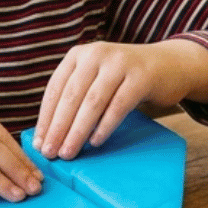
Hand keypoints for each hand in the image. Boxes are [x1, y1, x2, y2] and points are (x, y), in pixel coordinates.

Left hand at [35, 40, 207, 159]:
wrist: (169, 65)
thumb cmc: (124, 79)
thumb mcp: (96, 78)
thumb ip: (75, 96)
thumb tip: (48, 133)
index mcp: (78, 55)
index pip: (55, 89)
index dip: (45, 118)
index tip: (38, 143)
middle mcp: (96, 54)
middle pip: (71, 96)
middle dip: (58, 128)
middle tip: (50, 153)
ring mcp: (119, 63)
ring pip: (92, 102)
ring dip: (77, 131)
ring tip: (68, 152)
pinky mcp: (141, 76)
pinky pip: (117, 106)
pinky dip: (104, 126)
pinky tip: (95, 143)